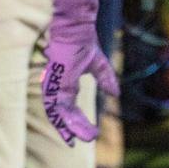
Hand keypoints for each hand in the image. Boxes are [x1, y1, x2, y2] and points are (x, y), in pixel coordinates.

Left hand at [41, 21, 118, 144]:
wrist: (77, 28)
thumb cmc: (84, 41)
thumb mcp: (98, 64)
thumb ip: (105, 79)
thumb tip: (115, 94)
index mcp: (66, 84)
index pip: (68, 109)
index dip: (76, 122)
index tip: (88, 135)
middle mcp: (57, 88)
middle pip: (63, 115)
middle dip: (75, 129)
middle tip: (88, 139)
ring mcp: (54, 86)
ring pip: (58, 115)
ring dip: (70, 127)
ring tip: (82, 138)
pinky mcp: (53, 83)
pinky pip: (55, 107)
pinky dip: (63, 119)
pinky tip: (73, 126)